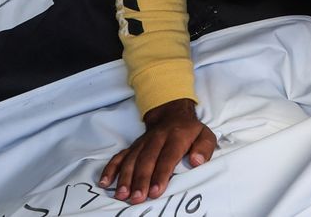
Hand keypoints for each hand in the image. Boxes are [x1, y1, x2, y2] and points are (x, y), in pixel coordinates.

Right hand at [100, 99, 216, 202]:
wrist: (172, 113)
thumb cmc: (190, 131)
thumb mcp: (205, 135)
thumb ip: (204, 149)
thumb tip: (197, 161)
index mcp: (176, 136)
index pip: (167, 156)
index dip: (161, 174)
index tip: (156, 191)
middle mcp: (156, 138)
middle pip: (146, 160)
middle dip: (140, 180)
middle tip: (137, 198)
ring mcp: (142, 142)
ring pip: (131, 159)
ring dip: (125, 177)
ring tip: (122, 194)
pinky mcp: (133, 146)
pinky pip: (119, 156)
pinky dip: (111, 169)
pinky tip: (104, 182)